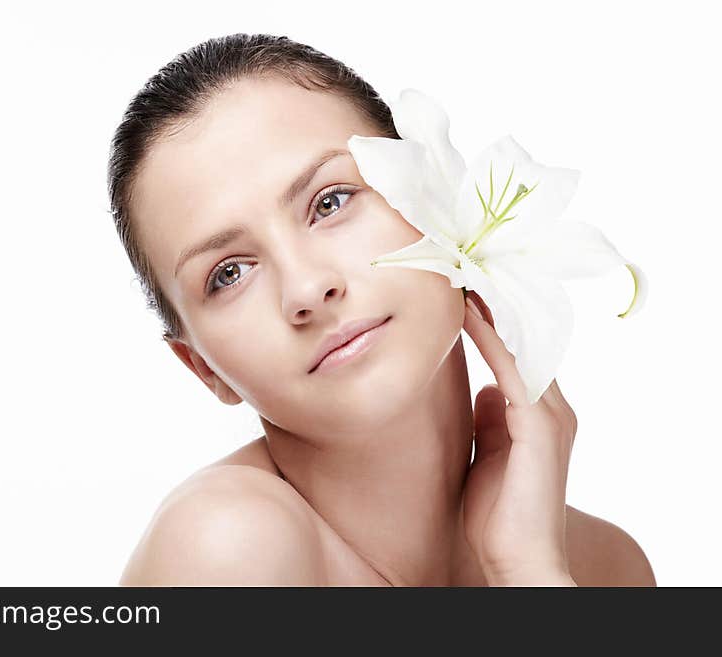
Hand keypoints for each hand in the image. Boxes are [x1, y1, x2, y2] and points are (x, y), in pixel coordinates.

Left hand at [460, 291, 577, 586]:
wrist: (517, 559)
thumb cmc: (496, 515)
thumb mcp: (486, 455)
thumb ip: (488, 422)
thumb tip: (481, 392)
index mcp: (538, 413)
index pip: (515, 354)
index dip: (490, 321)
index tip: (459, 291)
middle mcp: (550, 406)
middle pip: (521, 341)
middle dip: (491, 306)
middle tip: (459, 269)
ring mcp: (549, 414)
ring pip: (518, 346)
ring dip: (489, 311)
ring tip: (459, 277)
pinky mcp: (540, 426)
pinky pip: (510, 369)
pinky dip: (488, 338)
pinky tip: (465, 312)